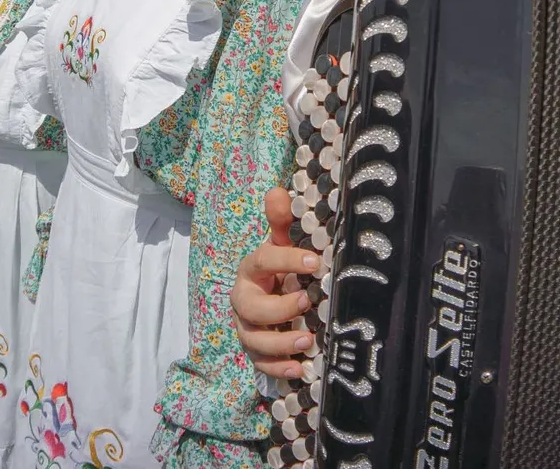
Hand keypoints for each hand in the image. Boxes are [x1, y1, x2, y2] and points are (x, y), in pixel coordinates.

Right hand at [231, 188, 320, 378]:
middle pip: (252, 308)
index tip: (315, 262)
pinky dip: (279, 369)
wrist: (270, 300)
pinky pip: (261, 365)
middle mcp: (245, 300)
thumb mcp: (283, 245)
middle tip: (307, 302)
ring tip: (308, 339)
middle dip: (279, 308)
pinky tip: (300, 368)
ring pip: (254, 340)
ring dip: (281, 342)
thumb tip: (278, 191)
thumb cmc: (280, 270)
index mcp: (252, 269)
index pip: (263, 261)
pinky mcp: (255, 353)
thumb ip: (281, 222)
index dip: (286, 260)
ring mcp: (247, 329)